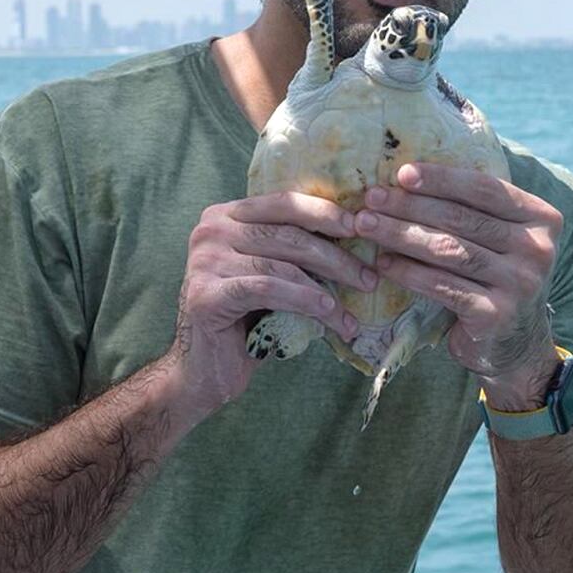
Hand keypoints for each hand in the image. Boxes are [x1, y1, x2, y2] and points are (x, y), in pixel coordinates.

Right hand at [170, 191, 373, 420]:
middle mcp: (210, 230)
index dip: (325, 213)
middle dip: (335, 257)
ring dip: (325, 289)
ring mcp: (204, 260)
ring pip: (281, 264)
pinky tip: (328, 313)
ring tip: (351, 312)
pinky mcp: (205, 293)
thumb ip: (292, 248)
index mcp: (226, 214)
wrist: (203, 369)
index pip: (284, 203)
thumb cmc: (245, 318)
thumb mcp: (270, 271)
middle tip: (368, 279)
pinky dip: (303, 300)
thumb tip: (355, 232)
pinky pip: (267, 289)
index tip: (360, 228)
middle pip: (287, 234)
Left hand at [353, 163, 561, 400]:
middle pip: (462, 218)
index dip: (441, 178)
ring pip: (449, 249)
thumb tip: (407, 175)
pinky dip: (408, 272)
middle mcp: (538, 249)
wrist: (515, 344)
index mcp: (541, 219)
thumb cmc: (495, 276)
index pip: (484, 189)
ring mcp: (520, 284)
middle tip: (372, 198)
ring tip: (367, 225)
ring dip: (401, 235)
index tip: (402, 172)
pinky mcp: (496, 314)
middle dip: (410, 205)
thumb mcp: (499, 238)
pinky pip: (442, 286)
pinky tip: (383, 263)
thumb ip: (473, 208)